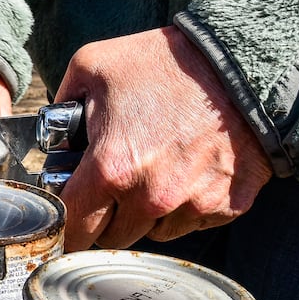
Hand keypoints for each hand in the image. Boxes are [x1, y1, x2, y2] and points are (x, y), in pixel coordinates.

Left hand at [55, 26, 272, 250]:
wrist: (244, 62)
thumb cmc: (168, 62)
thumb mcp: (94, 65)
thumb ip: (63, 103)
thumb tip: (55, 135)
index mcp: (111, 169)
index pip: (75, 227)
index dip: (68, 223)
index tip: (73, 215)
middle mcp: (151, 197)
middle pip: (113, 237)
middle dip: (107, 216)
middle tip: (116, 183)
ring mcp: (191, 205)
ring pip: (153, 232)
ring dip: (147, 213)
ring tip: (157, 169)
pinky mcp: (226, 207)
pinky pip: (192, 222)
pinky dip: (185, 205)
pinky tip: (188, 170)